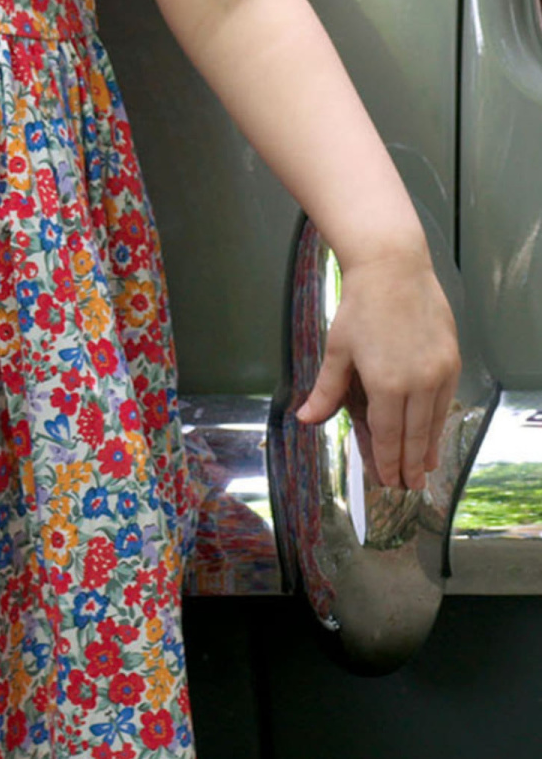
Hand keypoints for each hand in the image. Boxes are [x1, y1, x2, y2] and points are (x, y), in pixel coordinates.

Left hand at [296, 247, 460, 491]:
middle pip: (414, 436)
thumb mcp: (337, 351)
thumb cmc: (360, 309)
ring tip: (424, 470)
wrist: (394, 271)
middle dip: (410, 465)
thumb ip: (326, 390)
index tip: (386, 481)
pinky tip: (434, 435)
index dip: (387, 461)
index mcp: (386, 384)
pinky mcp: (451, 361)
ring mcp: (439, 372)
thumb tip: (306, 419)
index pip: (389, 436)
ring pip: (433, 422)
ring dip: (428, 449)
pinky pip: (445, 401)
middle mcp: (418, 382)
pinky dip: (439, 422)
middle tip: (408, 487)